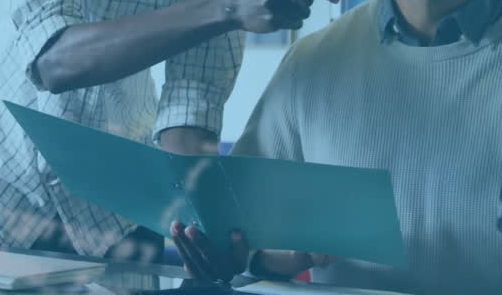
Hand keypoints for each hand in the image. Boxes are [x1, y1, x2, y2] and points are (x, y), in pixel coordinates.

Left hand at [170, 222, 335, 282]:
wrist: (266, 265)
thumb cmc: (279, 257)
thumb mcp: (295, 257)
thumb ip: (307, 255)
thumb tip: (327, 255)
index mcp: (250, 272)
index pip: (241, 263)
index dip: (237, 248)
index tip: (237, 229)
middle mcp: (231, 277)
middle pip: (214, 265)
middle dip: (203, 247)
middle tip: (193, 229)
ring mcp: (216, 275)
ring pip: (198, 264)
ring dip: (187, 245)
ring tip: (178, 225)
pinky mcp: (203, 270)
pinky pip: (190, 262)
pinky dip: (182, 247)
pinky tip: (174, 228)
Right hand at [225, 0, 338, 33]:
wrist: (234, 5)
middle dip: (307, 1)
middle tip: (293, 0)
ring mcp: (270, 3)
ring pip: (304, 12)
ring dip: (300, 12)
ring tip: (284, 8)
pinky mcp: (270, 19)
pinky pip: (296, 22)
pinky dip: (293, 21)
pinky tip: (278, 16)